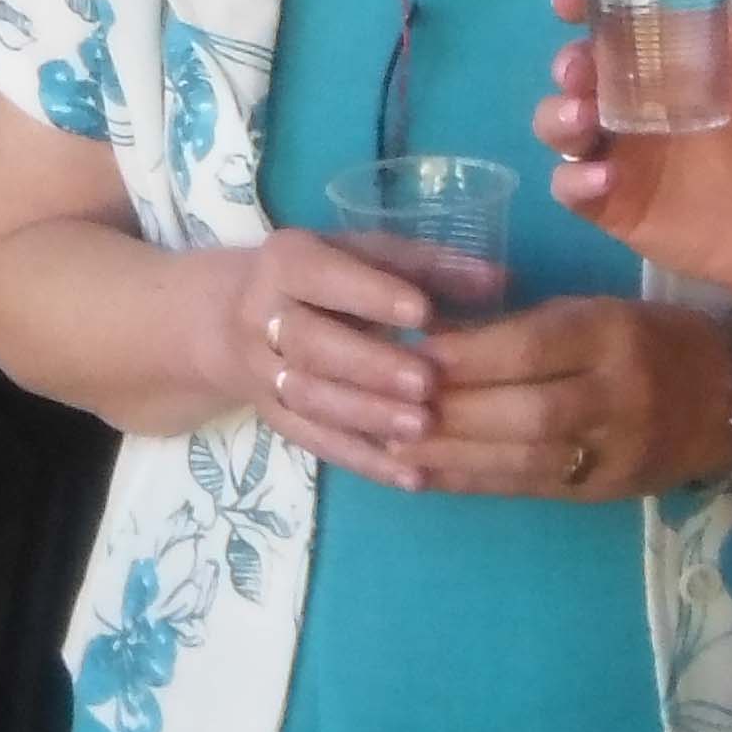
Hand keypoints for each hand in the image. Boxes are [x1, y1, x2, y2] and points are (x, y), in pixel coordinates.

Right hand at [213, 227, 442, 493]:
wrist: (231, 320)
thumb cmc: (324, 278)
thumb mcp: (364, 254)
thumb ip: (429, 266)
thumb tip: (501, 281)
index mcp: (286, 263)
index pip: (321, 277)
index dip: (370, 295)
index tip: (424, 312)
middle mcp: (262, 318)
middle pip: (309, 345)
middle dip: (368, 366)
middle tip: (426, 384)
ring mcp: (264, 375)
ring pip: (309, 399)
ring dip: (366, 417)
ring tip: (423, 429)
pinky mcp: (276, 419)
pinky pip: (316, 444)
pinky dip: (363, 462)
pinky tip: (411, 476)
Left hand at [403, 292, 731, 499]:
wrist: (731, 400)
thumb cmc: (648, 339)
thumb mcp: (595, 311)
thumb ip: (524, 326)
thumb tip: (430, 334)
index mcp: (615, 335)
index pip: (535, 348)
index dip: (468, 356)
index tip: (409, 352)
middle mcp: (619, 395)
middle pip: (528, 410)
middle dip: (452, 411)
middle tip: (382, 406)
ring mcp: (616, 451)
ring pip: (526, 457)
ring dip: (450, 454)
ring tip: (386, 445)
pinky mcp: (604, 492)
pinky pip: (529, 488)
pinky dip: (470, 482)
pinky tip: (421, 476)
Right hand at [535, 0, 731, 311]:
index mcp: (671, 66)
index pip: (617, 25)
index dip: (587, 6)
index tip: (569, 1)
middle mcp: (635, 104)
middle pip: (579, 74)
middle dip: (570, 66)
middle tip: (579, 71)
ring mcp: (620, 154)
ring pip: (561, 126)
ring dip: (559, 117)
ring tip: (584, 121)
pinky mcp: (612, 204)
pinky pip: (572, 187)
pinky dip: (575, 180)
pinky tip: (605, 180)